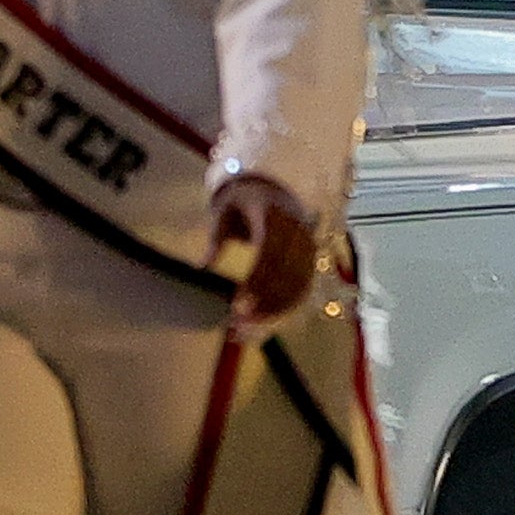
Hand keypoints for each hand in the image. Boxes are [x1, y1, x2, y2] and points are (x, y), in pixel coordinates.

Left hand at [213, 174, 324, 327]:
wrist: (275, 184)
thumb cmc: (246, 198)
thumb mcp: (226, 209)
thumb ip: (216, 238)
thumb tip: (203, 266)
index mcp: (273, 215)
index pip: (269, 252)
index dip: (257, 281)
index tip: (239, 304)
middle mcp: (296, 231)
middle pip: (287, 275)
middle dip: (265, 304)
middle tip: (240, 326)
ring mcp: (307, 246)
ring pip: (298, 285)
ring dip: (276, 312)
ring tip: (250, 330)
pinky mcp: (310, 258)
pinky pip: (304, 287)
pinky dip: (287, 308)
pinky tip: (268, 323)